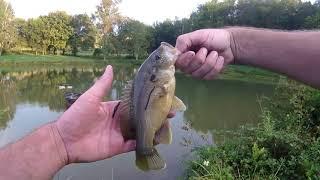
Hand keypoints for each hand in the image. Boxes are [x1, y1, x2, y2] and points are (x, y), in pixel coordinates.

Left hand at [53, 66, 175, 163]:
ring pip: (141, 131)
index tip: (160, 96)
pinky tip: (156, 139)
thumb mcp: (90, 97)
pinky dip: (145, 143)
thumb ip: (102, 85)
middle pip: (141, 117)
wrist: (64, 140)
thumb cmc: (76, 116)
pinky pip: (135, 145)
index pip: (135, 103)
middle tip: (171, 111)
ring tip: (167, 125)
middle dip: (155, 114)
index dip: (147, 100)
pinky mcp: (119, 147)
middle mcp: (120, 120)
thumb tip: (110, 67)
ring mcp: (120, 134)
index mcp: (115, 108)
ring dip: (153, 128)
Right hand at [175, 29, 233, 79]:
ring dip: (210, 61)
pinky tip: (219, 59)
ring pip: (198, 74)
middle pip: (187, 69)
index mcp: (183, 53)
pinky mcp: (206, 76)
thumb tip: (175, 51)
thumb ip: (184, 41)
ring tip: (215, 53)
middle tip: (206, 49)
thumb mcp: (198, 34)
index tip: (192, 53)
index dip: (184, 60)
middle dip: (200, 59)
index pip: (177, 63)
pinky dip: (216, 66)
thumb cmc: (213, 37)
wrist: (230, 44)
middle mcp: (188, 64)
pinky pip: (208, 76)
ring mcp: (197, 71)